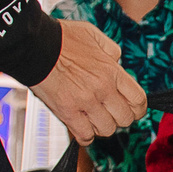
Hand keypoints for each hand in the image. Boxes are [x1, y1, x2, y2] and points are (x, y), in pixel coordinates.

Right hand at [30, 20, 146, 144]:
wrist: (34, 45)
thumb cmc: (62, 38)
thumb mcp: (94, 35)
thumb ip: (111, 50)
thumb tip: (117, 63)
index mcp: (112, 71)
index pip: (138, 100)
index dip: (138, 108)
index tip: (132, 109)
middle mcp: (102, 89)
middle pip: (126, 119)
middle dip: (120, 118)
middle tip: (110, 112)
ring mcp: (85, 102)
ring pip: (107, 130)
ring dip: (102, 126)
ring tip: (94, 117)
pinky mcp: (67, 112)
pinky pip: (85, 135)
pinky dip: (86, 135)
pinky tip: (82, 127)